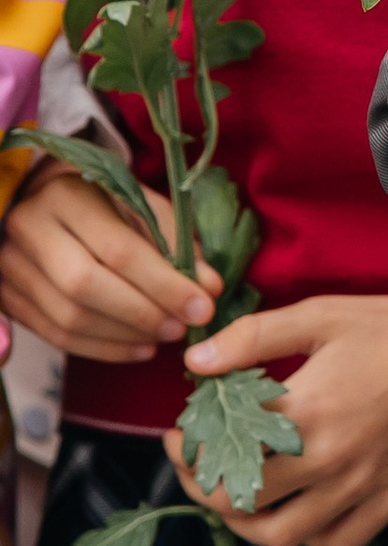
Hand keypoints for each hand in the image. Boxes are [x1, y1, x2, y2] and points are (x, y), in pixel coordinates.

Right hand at [0, 162, 211, 358]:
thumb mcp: (142, 204)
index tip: (204, 305)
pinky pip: (55, 335)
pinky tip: (139, 348)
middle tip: (182, 327)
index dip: (164, 284)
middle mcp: (30, 229)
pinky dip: (103, 349)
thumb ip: (175, 240)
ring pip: (68, 317)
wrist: (44, 202)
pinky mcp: (7, 298)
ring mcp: (10, 266)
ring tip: (166, 336)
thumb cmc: (104, 202)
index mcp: (66, 195)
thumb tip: (210, 287)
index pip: (118, 249)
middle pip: (85, 286)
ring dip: (125, 336)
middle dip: (142, 313)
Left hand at [165, 294, 387, 545]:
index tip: (184, 431)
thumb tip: (195, 361)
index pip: (222, 448)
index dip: (189, 446)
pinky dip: (309, 537)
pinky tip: (299, 512)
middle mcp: (329, 458)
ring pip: (283, 535)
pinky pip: (337, 542)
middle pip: (240, 501)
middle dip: (203, 486)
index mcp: (306, 409)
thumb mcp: (321, 315)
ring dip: (246, 524)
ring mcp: (362, 484)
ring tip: (237, 500)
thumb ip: (253, 337)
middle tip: (198, 466)